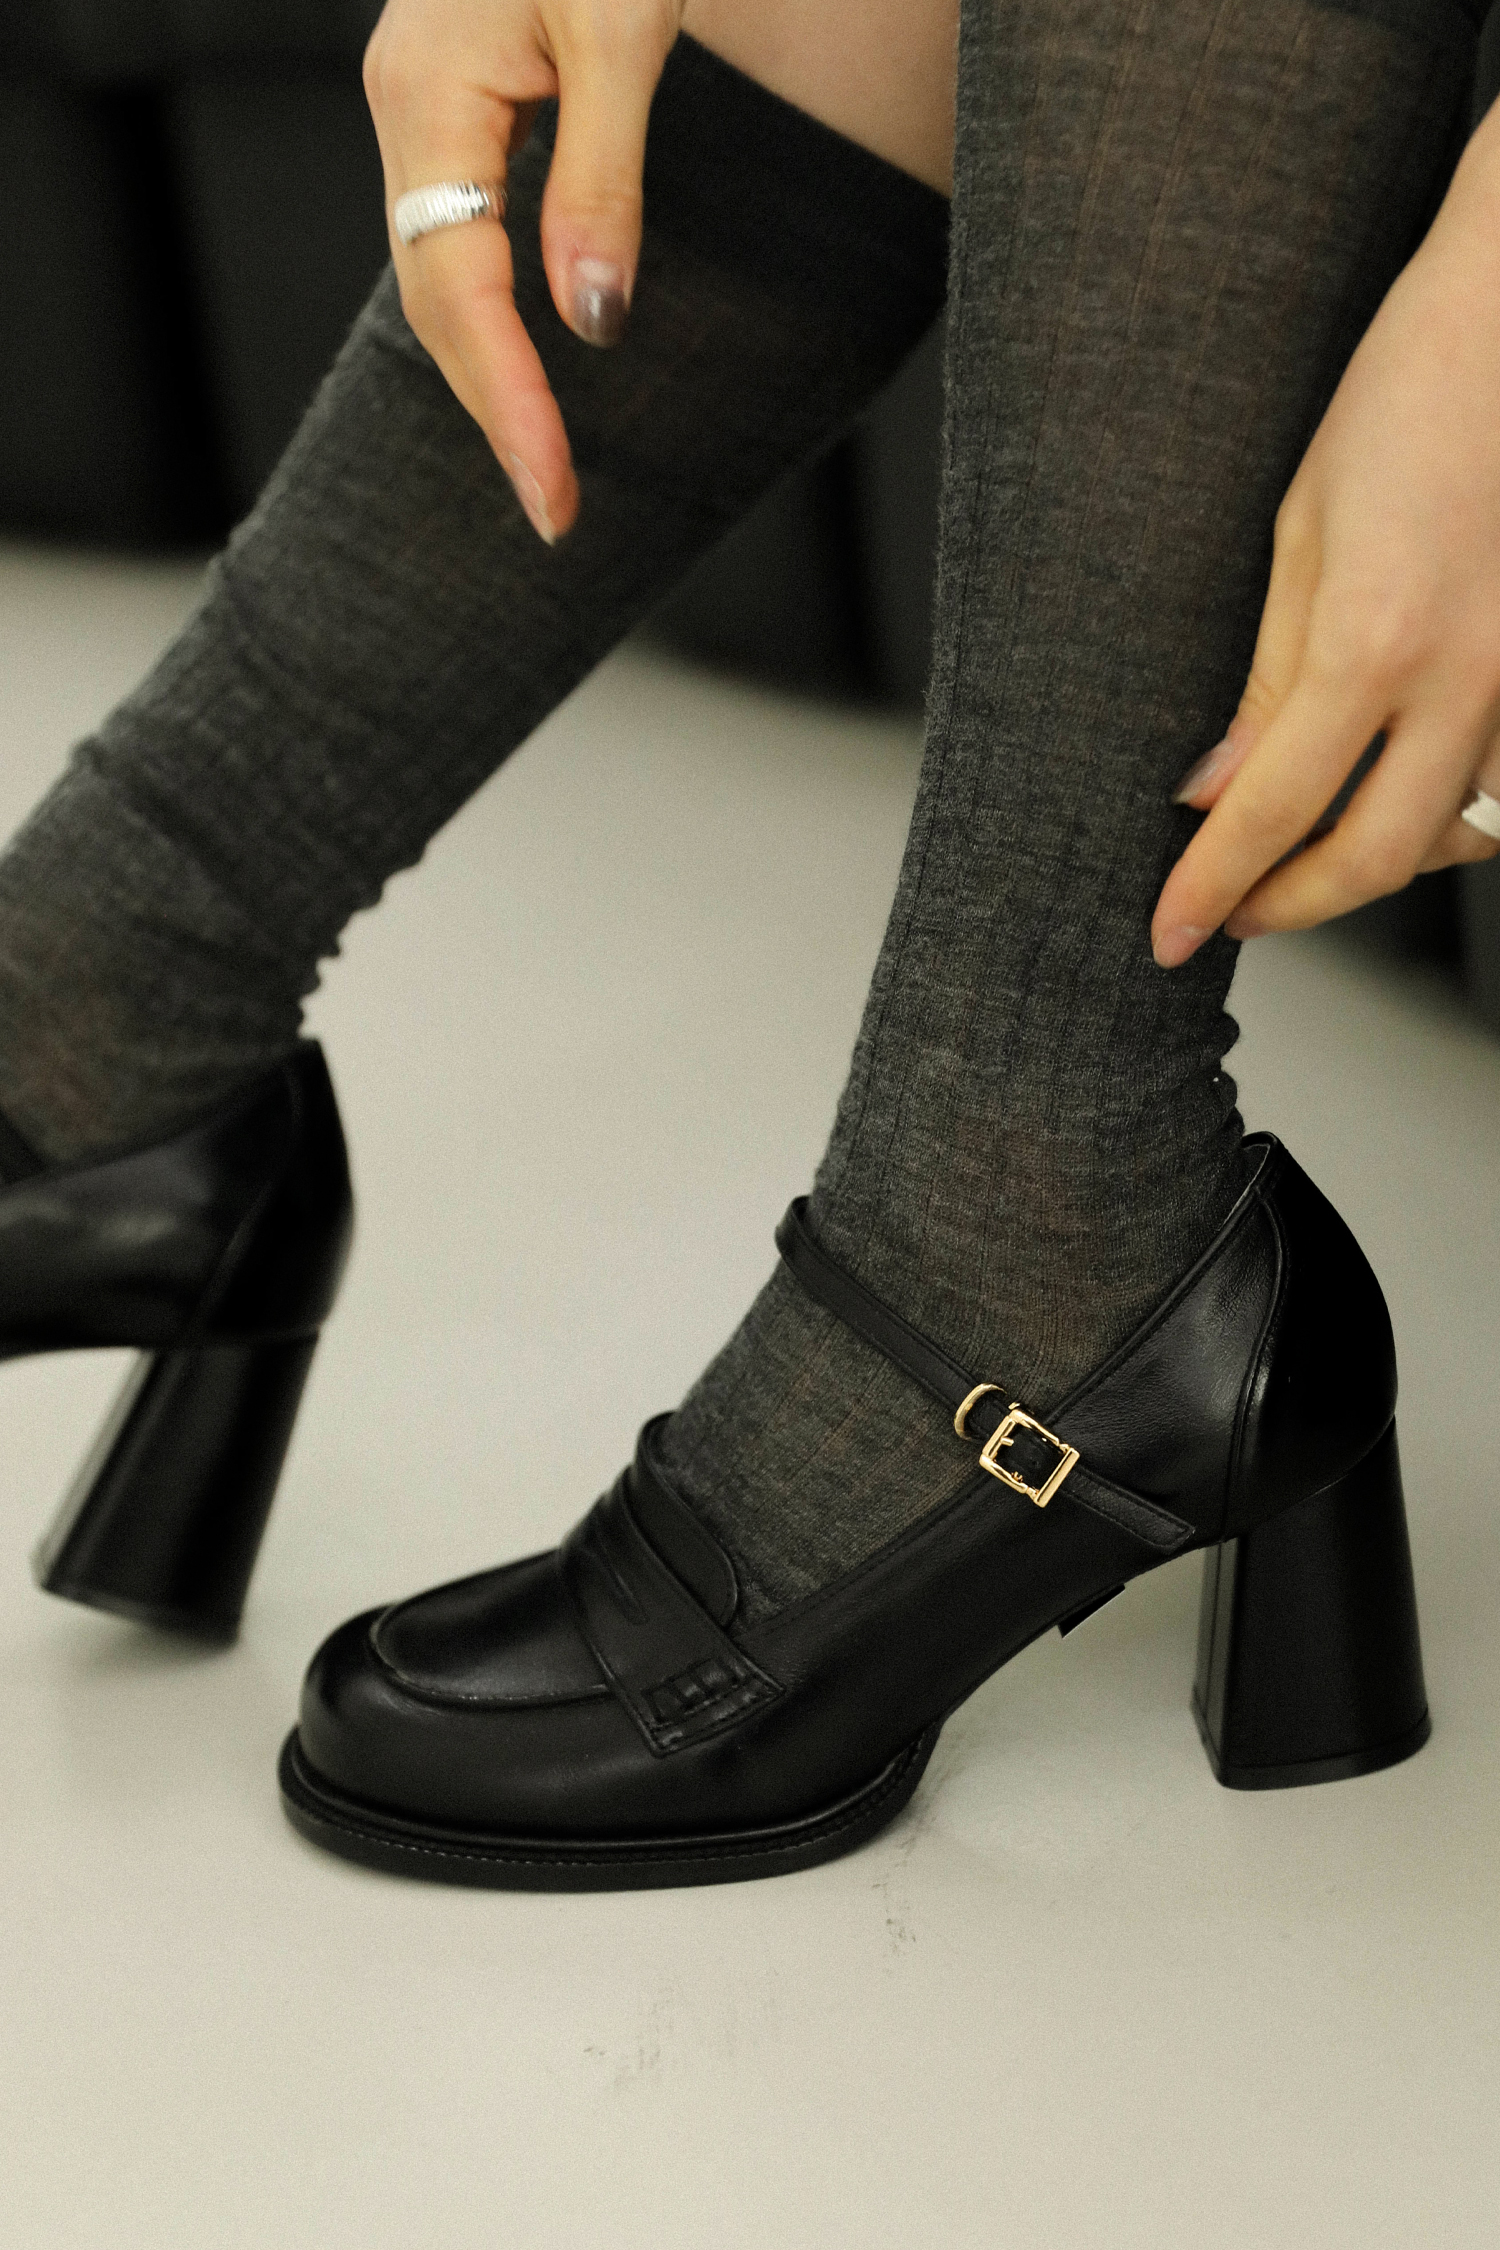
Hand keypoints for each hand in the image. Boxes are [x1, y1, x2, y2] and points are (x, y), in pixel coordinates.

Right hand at [364, 0, 685, 542]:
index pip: (457, 288)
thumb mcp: (623, 30)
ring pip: (445, 274)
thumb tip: (591, 325)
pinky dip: (496, 317)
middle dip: (498, 413)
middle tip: (555, 514)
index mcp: (428, 92)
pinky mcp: (464, 104)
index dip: (508, 401)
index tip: (554, 492)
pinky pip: (463, 236)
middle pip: (438, 299)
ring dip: (494, 378)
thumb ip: (603, 181)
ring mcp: (430, 109)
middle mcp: (411, 109)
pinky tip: (530, 369)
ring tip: (543, 466)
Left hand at [1152, 104, 1499, 969]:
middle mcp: (1467, 679)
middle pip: (1376, 859)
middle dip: (1294, 905)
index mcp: (1373, 643)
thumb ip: (1267, 682)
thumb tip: (1212, 791)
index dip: (1212, 889)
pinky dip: (1449, 817)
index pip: (1270, 813)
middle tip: (1234, 912)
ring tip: (1306, 855)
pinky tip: (1398, 798)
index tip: (1170, 934)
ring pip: (1457, 837)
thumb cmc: (1404, 400)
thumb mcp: (1300, 535)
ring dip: (1376, 865)